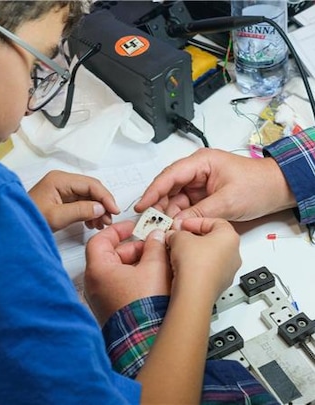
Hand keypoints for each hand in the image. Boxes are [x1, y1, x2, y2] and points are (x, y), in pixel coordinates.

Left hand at [29, 170, 119, 231]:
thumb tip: (100, 208)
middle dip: (102, 204)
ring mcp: (62, 189)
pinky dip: (89, 212)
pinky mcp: (62, 199)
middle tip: (108, 220)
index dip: (105, 197)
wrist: (14, 226)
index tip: (114, 210)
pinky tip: (92, 223)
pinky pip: (82, 203)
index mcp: (60, 180)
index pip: (91, 184)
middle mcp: (62, 181)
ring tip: (101, 224)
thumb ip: (80, 210)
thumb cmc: (29, 218)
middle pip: (91, 189)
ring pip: (88, 196)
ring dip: (97, 209)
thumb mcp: (56, 216)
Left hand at [84, 221, 170, 325]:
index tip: (131, 227)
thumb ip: (154, 247)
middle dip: (132, 248)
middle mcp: (94, 284)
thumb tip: (155, 237)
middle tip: (151, 245)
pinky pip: (117, 284)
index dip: (117, 230)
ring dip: (134, 262)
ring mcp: (100, 298)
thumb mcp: (155, 269)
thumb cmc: (144, 310)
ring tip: (155, 262)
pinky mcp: (109, 308)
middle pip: (110, 254)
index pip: (100, 240)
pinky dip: (132, 277)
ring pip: (115, 270)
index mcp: (98, 271)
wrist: (145, 341)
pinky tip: (150, 278)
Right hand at [135, 148, 295, 223]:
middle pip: (168, 187)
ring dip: (167, 213)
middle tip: (149, 223)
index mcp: (201, 162)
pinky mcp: (201, 195)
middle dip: (158, 205)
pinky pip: (184, 205)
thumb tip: (176, 224)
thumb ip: (200, 213)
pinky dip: (177, 216)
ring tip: (160, 228)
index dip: (153, 191)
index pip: (170, 175)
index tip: (142, 207)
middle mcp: (196, 170)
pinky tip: (173, 227)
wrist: (277, 189)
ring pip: (174, 198)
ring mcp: (198, 183)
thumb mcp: (228, 201)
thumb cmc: (258, 186)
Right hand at [166, 217, 240, 302]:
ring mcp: (228, 270)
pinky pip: (208, 270)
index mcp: (230, 237)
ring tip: (179, 253)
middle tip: (180, 238)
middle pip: (213, 239)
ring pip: (211, 256)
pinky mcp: (219, 283)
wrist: (194, 290)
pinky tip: (183, 267)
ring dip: (195, 253)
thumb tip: (174, 235)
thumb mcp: (179, 238)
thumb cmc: (195, 264)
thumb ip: (177, 232)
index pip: (214, 222)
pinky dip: (197, 267)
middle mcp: (234, 254)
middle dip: (195, 237)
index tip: (184, 225)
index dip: (196, 222)